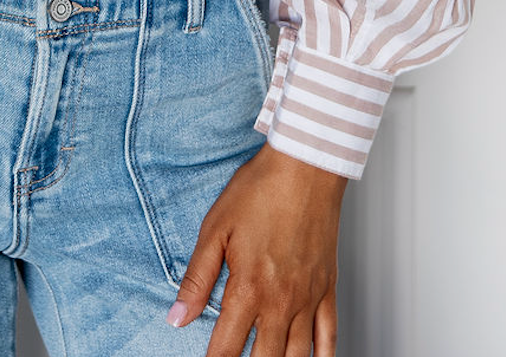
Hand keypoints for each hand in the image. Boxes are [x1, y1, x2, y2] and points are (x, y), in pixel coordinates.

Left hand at [167, 141, 345, 356]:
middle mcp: (281, 301)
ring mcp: (308, 298)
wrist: (304, 167)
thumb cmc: (260, 190)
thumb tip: (176, 317)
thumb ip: (196, 278)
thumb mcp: (215, 229)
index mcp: (249, 288)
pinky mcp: (328, 289)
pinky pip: (329, 337)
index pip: (226, 347)